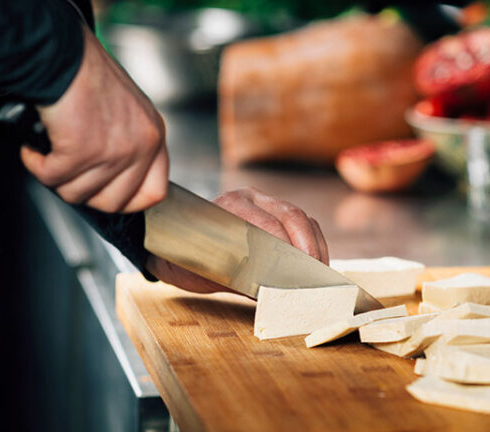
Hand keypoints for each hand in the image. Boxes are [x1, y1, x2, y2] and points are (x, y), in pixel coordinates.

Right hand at [21, 26, 168, 212]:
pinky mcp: (81, 152)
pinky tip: (36, 146)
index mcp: (154, 135)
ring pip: (78, 193)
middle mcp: (141, 146)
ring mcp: (114, 152)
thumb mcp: (128, 110)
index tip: (108, 195)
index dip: (127, 200)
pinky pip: (52, 178)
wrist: (63, 54)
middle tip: (70, 173)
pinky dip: (36, 164)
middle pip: (114, 202)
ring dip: (56, 176)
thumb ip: (130, 142)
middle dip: (85, 192)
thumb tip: (115, 176)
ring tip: (51, 152)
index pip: (154, 192)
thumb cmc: (87, 74)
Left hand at [146, 187, 329, 292]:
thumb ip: (236, 279)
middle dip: (308, 247)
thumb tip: (269, 292)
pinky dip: (314, 243)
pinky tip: (316, 263)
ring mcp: (263, 201)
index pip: (267, 224)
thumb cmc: (184, 259)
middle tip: (315, 276)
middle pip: (292, 216)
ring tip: (320, 274)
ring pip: (302, 218)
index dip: (286, 250)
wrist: (169, 244)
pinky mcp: (274, 211)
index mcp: (229, 205)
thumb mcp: (204, 272)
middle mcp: (249, 197)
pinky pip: (303, 223)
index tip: (296, 276)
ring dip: (315, 246)